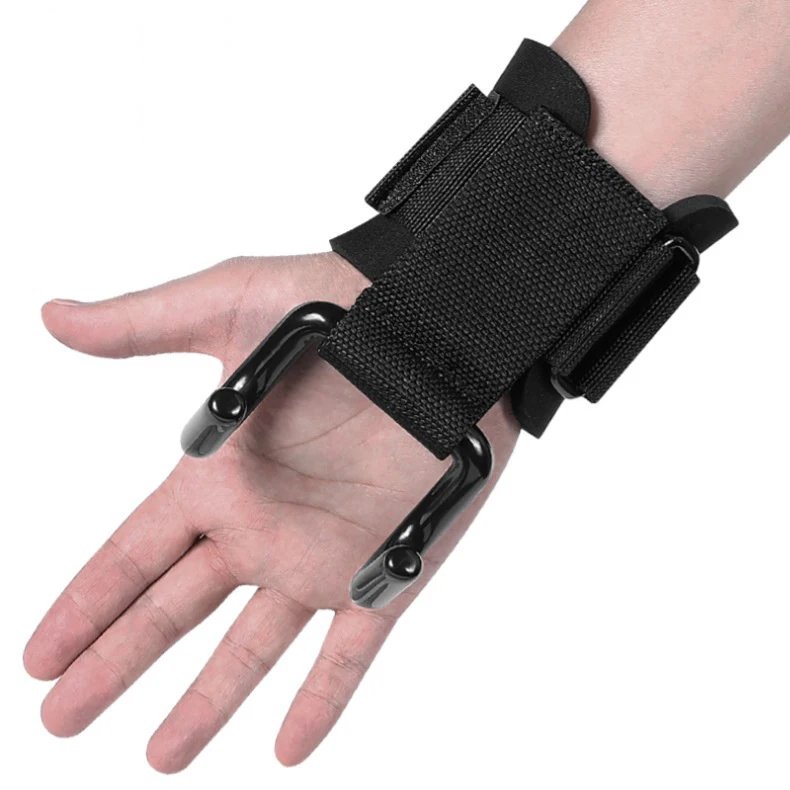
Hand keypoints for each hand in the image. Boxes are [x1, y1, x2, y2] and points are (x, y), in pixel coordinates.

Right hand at [23, 252, 519, 770]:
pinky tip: (288, 750)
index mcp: (219, 476)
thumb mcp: (228, 304)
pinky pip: (352, 650)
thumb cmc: (335, 303)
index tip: (39, 655)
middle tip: (59, 719)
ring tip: (160, 758)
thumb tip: (54, 316)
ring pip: (253, 647)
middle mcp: (262, 525)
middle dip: (117, 663)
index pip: (132, 553)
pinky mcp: (388, 570)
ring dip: (207, 702)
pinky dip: (323, 700)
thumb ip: (143, 324)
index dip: (86, 603)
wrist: (439, 328)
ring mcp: (322, 554)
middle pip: (174, 611)